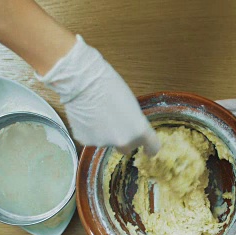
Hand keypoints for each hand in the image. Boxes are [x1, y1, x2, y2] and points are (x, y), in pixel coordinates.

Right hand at [37, 35, 159, 155]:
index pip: (152, 147)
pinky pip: (91, 138)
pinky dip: (90, 131)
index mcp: (140, 130)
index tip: (148, 152)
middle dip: (124, 139)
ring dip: (105, 133)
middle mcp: (124, 141)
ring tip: (98, 113)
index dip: (150, 149)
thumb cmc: (109, 85)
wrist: (83, 82)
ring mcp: (104, 143)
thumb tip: (129, 129)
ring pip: (107, 142)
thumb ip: (134, 122)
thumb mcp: (131, 104)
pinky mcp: (86, 141)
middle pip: (127, 148)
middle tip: (117, 123)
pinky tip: (87, 116)